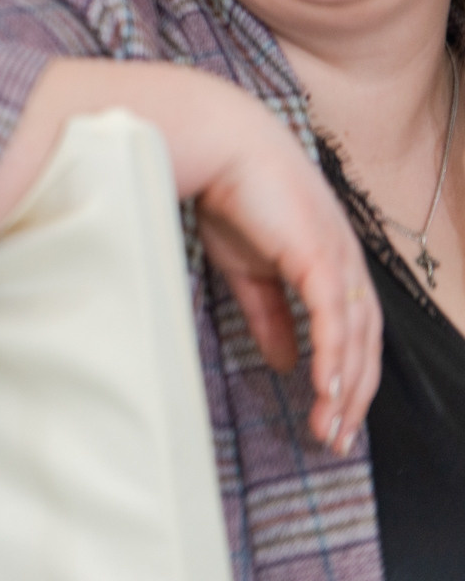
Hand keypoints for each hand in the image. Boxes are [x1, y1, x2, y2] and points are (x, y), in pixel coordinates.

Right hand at [0, 59, 380, 454]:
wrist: (215, 141)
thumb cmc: (227, 190)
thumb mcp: (246, 265)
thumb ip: (268, 313)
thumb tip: (286, 360)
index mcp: (330, 261)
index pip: (352, 330)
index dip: (345, 376)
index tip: (329, 418)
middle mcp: (346, 262)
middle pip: (365, 343)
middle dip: (352, 395)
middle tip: (333, 438)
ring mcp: (338, 258)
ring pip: (356, 339)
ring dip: (345, 388)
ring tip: (328, 428)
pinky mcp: (320, 255)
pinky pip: (334, 320)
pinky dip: (333, 359)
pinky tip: (324, 391)